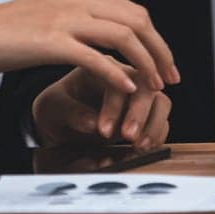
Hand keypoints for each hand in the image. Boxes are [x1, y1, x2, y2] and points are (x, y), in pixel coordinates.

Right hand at [0, 0, 178, 95]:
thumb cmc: (9, 32)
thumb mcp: (54, 17)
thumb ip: (84, 23)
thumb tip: (113, 40)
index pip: (135, 12)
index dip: (156, 38)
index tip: (165, 61)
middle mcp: (79, 0)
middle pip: (137, 21)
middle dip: (160, 50)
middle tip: (170, 77)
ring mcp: (66, 18)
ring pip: (123, 37)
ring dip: (146, 63)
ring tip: (155, 86)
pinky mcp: (52, 42)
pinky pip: (96, 58)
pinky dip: (117, 74)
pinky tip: (127, 89)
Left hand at [31, 62, 171, 151]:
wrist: (59, 120)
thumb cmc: (56, 108)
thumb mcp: (52, 107)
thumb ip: (70, 112)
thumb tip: (92, 122)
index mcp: (101, 66)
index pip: (117, 80)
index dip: (113, 107)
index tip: (102, 131)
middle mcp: (124, 76)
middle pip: (146, 86)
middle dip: (139, 114)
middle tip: (128, 137)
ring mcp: (138, 94)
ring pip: (161, 101)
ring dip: (154, 125)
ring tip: (140, 146)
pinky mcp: (145, 112)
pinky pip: (162, 119)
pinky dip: (157, 134)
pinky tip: (144, 147)